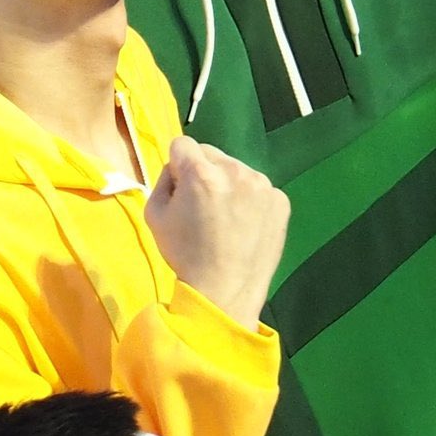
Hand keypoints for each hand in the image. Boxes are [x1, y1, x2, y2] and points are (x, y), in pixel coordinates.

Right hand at [145, 137, 288, 330]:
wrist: (225, 292)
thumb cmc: (185, 255)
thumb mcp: (155, 215)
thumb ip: (163, 180)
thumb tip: (178, 168)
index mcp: (200, 173)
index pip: (182, 144)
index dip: (177, 165)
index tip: (181, 188)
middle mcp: (234, 171)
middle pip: (211, 153)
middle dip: (203, 172)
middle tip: (202, 206)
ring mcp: (262, 185)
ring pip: (236, 169)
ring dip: (228, 184)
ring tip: (225, 219)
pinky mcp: (280, 200)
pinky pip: (257, 188)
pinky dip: (249, 200)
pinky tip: (244, 226)